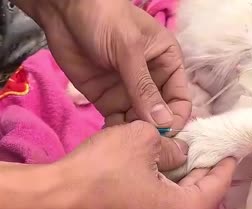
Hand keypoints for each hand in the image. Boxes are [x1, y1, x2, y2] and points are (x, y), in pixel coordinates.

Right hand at [0, 121, 235, 208]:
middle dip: (197, 173)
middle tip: (197, 150)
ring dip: (176, 188)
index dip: (223, 163)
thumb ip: (171, 145)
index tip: (229, 150)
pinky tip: (150, 182)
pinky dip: (159, 203)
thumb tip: (178, 153)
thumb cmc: (96, 174)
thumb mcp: (141, 140)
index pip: (217, 186)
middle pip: (197, 201)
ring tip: (172, 162)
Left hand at [14, 0, 190, 128]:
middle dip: (155, 130)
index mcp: (168, 64)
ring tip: (127, 143)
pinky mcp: (108, 99)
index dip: (176, 118)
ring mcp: (129, 92)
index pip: (180, 98)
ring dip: (136, 134)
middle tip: (144, 144)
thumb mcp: (129, 50)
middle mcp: (152, 81)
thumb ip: (144, 87)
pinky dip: (117, 133)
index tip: (166, 134)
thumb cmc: (106, 19)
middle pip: (161, 114)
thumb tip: (164, 122)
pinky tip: (114, 140)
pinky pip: (118, 121)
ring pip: (140, 121)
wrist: (64, 11)